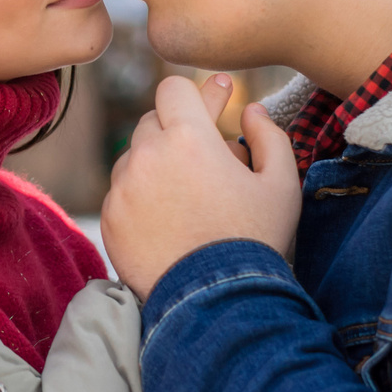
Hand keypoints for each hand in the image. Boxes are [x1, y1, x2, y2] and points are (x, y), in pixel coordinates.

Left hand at [102, 73, 301, 301]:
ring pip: (135, 157)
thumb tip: (252, 110)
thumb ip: (270, 136)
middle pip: (153, 121)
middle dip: (177, 132)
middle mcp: (146, 155)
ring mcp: (122, 188)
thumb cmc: (254, 239)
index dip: (195, 97)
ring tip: (188, 197)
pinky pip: (121, 193)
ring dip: (157, 166)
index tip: (211, 106)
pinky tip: (167, 221)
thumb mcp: (281, 184)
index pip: (174, 88)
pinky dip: (141, 199)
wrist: (216, 302)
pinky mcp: (109, 219)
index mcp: (187, 137)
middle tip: (203, 156)